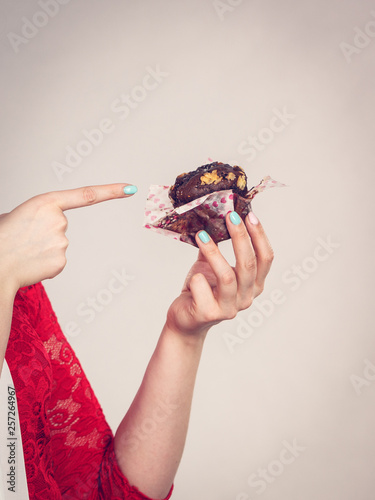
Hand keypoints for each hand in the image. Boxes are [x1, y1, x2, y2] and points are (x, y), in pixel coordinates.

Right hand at [0, 184, 135, 294]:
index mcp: (46, 203)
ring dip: (43, 247)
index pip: (87, 195)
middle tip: (24, 238)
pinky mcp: (61, 261)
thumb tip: (43, 227)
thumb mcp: (16, 215)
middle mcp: (59, 221)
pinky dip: (44, 262)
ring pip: (58, 243)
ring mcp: (62, 242)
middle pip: (60, 225)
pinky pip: (56, 259)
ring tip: (24, 250)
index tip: (129, 188)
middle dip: (44, 232)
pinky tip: (31, 262)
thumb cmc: (2, 237)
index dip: (111, 191)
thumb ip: (38, 215)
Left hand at [166, 211, 273, 337]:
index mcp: (254, 285)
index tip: (249, 215)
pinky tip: (193, 277)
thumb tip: (214, 217)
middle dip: (240, 237)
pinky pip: (203, 288)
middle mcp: (246, 297)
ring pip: (227, 277)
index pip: (266, 258)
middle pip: (249, 264)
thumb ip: (217, 246)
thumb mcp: (212, 265)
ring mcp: (229, 308)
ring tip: (201, 235)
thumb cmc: (201, 290)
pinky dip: (197, 278)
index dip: (259, 236)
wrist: (185, 318)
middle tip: (230, 216)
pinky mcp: (210, 314)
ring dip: (214, 252)